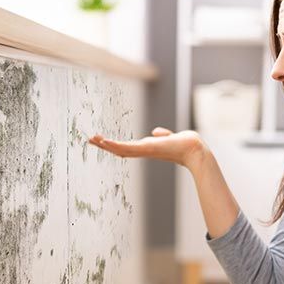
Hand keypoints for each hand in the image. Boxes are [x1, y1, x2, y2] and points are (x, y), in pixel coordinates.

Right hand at [88, 127, 206, 169]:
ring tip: (92, 139)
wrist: (194, 149)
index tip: (102, 141)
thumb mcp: (170, 137)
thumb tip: (157, 132)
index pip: (126, 147)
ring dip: (105, 145)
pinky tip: (104, 141)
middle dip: (104, 145)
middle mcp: (143, 151)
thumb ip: (162, 135)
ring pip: (120, 149)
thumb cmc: (185, 144)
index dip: (114, 145)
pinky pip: (127, 148)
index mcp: (147, 148)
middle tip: (90, 140)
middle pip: (119, 149)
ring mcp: (144, 150)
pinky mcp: (146, 148)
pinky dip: (115, 145)